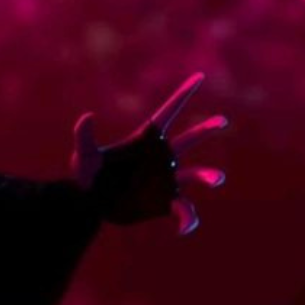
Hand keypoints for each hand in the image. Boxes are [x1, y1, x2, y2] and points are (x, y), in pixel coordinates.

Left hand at [70, 72, 227, 235]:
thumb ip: (84, 135)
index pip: (168, 112)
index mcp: (145, 140)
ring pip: (195, 175)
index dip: (184, 94)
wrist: (90, 204)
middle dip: (206, 128)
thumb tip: (88, 116)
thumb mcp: (83, 155)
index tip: (199, 76)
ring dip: (207, 176)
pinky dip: (188, 219)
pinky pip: (186, 210)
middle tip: (222, 120)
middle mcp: (160, 157)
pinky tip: (182, 227)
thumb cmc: (85, 175)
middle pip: (189, 138)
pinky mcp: (166, 202)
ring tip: (216, 178)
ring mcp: (166, 179)